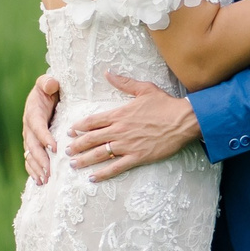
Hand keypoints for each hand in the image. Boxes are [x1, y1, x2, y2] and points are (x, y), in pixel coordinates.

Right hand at [22, 74, 60, 183]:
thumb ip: (48, 82)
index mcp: (32, 112)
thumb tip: (51, 85)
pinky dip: (33, 172)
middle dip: (41, 159)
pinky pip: (30, 161)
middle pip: (32, 145)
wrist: (46, 96)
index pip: (37, 126)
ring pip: (30, 156)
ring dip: (37, 169)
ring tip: (45, 180)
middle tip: (50, 171)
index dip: (44, 137)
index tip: (54, 148)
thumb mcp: (48, 82)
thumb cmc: (50, 89)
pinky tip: (40, 182)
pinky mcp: (32, 146)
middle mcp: (28, 128)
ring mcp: (29, 138)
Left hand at [64, 74, 201, 180]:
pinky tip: (92, 178)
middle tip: (66, 151)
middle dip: (77, 145)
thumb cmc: (165, 104)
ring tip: (73, 164)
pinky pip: (116, 167)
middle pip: (91, 139)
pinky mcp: (137, 157)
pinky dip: (103, 173)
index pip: (93, 121)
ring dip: (84, 160)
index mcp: (119, 114)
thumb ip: (123, 82)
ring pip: (100, 154)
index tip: (70, 131)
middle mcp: (119, 130)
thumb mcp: (143, 88)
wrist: (183, 120)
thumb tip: (108, 72)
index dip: (79, 127)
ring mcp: (127, 145)